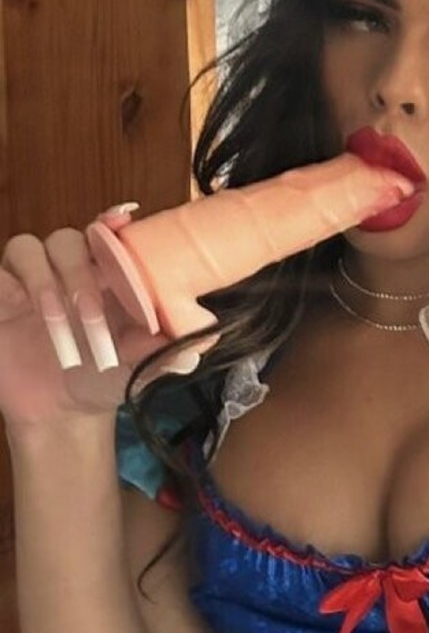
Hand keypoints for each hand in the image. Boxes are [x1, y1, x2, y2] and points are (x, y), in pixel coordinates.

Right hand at [0, 207, 201, 435]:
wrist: (60, 412)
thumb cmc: (104, 379)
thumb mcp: (139, 369)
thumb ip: (166, 352)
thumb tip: (204, 341)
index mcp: (108, 276)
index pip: (107, 233)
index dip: (111, 222)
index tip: (122, 220)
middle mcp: (69, 269)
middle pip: (69, 240)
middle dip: (81, 274)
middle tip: (92, 314)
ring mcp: (30, 279)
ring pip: (29, 248)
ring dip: (46, 282)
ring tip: (61, 323)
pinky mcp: (0, 295)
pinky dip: (11, 287)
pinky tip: (24, 312)